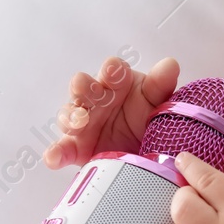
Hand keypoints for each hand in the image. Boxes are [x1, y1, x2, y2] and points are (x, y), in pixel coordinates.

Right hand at [42, 56, 180, 169]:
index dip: (111, 70)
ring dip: (70, 117)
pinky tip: (54, 158)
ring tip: (78, 123)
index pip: (112, 70)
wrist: (146, 154)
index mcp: (117, 84)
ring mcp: (83, 124)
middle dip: (82, 87)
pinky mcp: (76, 148)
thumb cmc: (147, 119)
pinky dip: (56, 153)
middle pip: (83, 87)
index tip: (112, 72)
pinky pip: (63, 149)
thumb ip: (161, 85)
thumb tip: (169, 65)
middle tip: (83, 89)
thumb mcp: (159, 102)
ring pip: (69, 115)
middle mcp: (96, 100)